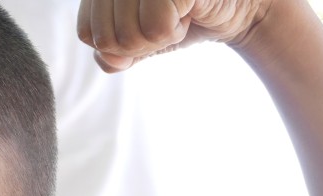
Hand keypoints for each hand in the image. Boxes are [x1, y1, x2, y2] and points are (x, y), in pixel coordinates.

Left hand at [76, 0, 271, 71]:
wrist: (236, 9)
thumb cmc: (182, 19)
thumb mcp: (140, 42)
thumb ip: (114, 54)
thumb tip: (108, 58)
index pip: (86, 32)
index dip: (116, 44)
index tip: (144, 25)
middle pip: (105, 38)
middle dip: (138, 44)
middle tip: (165, 20)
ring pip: (127, 36)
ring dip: (158, 38)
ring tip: (177, 14)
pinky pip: (155, 28)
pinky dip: (174, 32)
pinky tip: (189, 13)